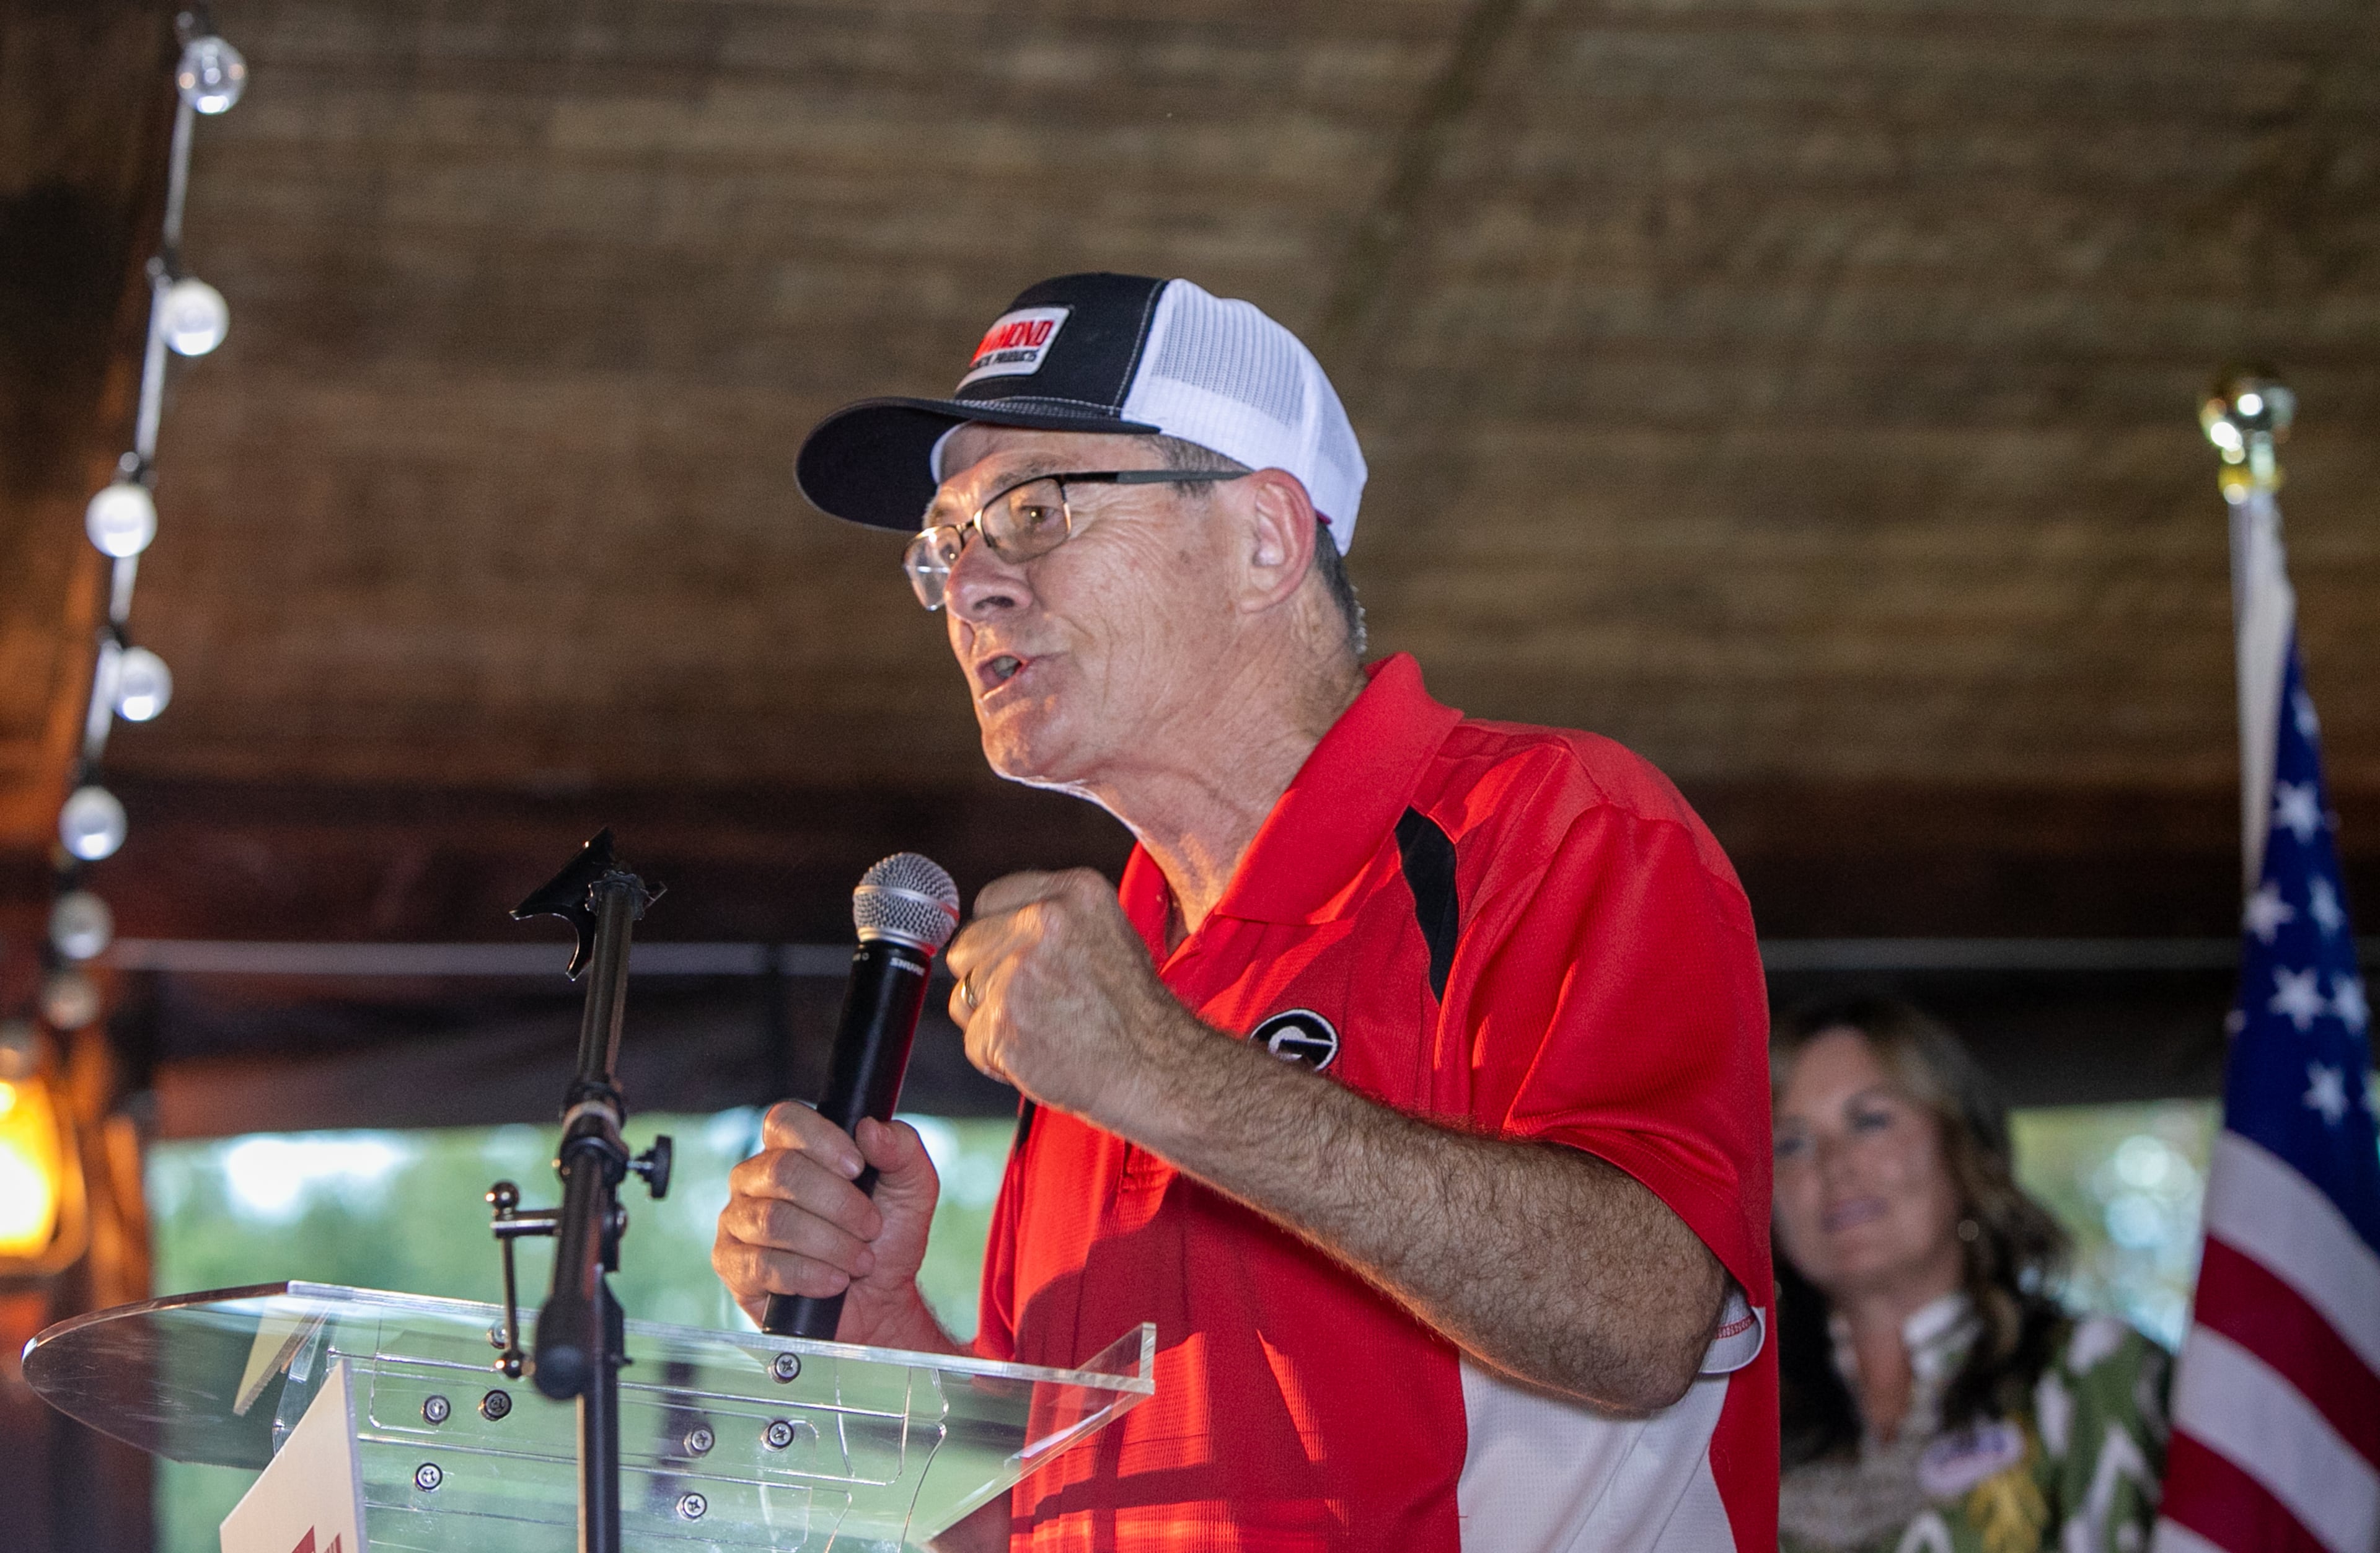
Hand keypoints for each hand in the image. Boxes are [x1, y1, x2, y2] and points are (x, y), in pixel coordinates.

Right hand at [711, 1103, 944, 1348]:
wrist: (879, 1300)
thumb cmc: (887, 1236)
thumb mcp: (912, 1187)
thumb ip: (900, 1148)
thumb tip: (869, 1129)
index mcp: (791, 1148)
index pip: (785, 1120)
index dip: (822, 1140)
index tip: (858, 1169)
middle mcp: (756, 1179)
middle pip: (782, 1171)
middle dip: (838, 1204)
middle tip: (871, 1227)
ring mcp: (738, 1221)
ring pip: (774, 1220)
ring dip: (830, 1244)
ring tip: (860, 1261)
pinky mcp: (733, 1265)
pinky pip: (762, 1264)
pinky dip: (809, 1275)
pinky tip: (835, 1282)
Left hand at [944, 868, 1198, 1129]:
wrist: (1159, 1069)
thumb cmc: (1138, 1013)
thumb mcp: (1110, 934)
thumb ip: (1053, 921)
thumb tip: (995, 929)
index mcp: (1074, 892)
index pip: (991, 900)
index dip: (999, 937)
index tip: (1016, 961)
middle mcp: (1044, 921)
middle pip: (967, 945)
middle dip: (986, 978)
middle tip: (1029, 1004)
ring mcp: (1019, 971)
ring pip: (964, 995)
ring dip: (992, 1021)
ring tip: (1041, 1031)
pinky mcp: (1003, 1020)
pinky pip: (973, 1040)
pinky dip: (997, 1058)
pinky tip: (1038, 1055)